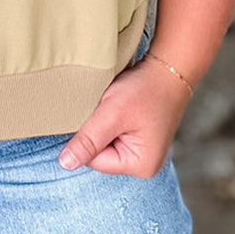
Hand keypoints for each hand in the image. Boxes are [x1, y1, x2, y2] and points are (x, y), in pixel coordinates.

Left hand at [58, 58, 192, 176]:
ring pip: (104, 142)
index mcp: (140, 165)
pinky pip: (114, 134)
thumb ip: (88, 141)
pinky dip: (111, 120)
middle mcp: (144, 164)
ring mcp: (143, 151)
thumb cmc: (146, 89)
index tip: (102, 113)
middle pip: (100, 154)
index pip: (94, 160)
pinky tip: (122, 108)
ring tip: (118, 106)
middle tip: (112, 108)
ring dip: (104, 123)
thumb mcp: (112, 114)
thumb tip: (65, 164)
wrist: (169, 67)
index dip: (89, 135)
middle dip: (97, 129)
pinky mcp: (140, 138)